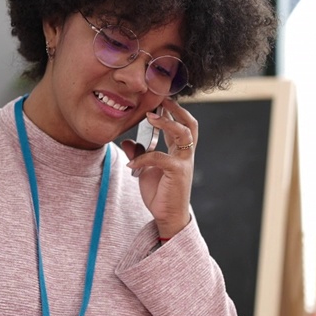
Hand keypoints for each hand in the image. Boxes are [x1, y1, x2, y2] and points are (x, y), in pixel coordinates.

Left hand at [120, 100, 197, 238]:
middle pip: (190, 123)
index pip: (181, 125)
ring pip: (182, 132)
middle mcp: (186, 154)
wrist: (168, 217)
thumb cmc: (160, 194)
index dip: (172, 111)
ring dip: (166, 122)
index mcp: (179, 152)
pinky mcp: (178, 172)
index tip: (159, 99)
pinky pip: (160, 157)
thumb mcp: (146, 171)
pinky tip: (132, 164)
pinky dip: (144, 158)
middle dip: (177, 109)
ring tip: (150, 116)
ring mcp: (184, 162)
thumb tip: (126, 141)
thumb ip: (140, 155)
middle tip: (161, 99)